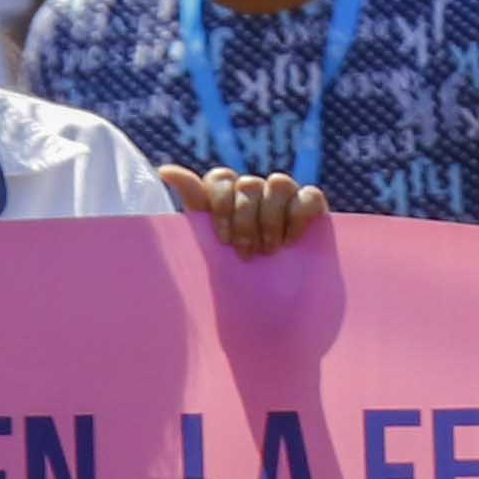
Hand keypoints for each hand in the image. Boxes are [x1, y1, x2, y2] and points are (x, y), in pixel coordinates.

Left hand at [158, 164, 328, 258]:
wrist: (273, 309)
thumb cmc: (236, 274)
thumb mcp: (208, 240)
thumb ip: (193, 201)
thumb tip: (165, 169)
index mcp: (227, 197)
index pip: (221, 178)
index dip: (221, 204)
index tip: (223, 239)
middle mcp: (256, 193)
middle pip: (248, 183)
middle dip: (246, 220)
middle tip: (247, 252)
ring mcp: (286, 198)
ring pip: (279, 183)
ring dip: (272, 219)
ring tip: (271, 249)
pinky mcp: (313, 208)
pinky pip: (310, 196)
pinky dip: (299, 216)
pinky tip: (292, 241)